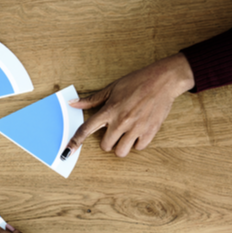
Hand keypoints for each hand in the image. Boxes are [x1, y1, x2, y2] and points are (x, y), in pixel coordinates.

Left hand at [62, 52, 194, 158]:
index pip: (86, 129)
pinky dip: (137, 143)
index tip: (68, 151)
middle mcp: (121, 121)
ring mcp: (136, 128)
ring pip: (121, 151)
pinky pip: (138, 148)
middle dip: (107, 142)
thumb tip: (73, 103)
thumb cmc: (137, 82)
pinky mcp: (150, 132)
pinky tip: (138, 132)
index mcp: (109, 110)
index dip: (75, 142)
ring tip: (126, 134)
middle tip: (114, 131)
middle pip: (105, 146)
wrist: (163, 80)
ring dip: (121, 146)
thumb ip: (92, 100)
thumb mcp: (112, 88)